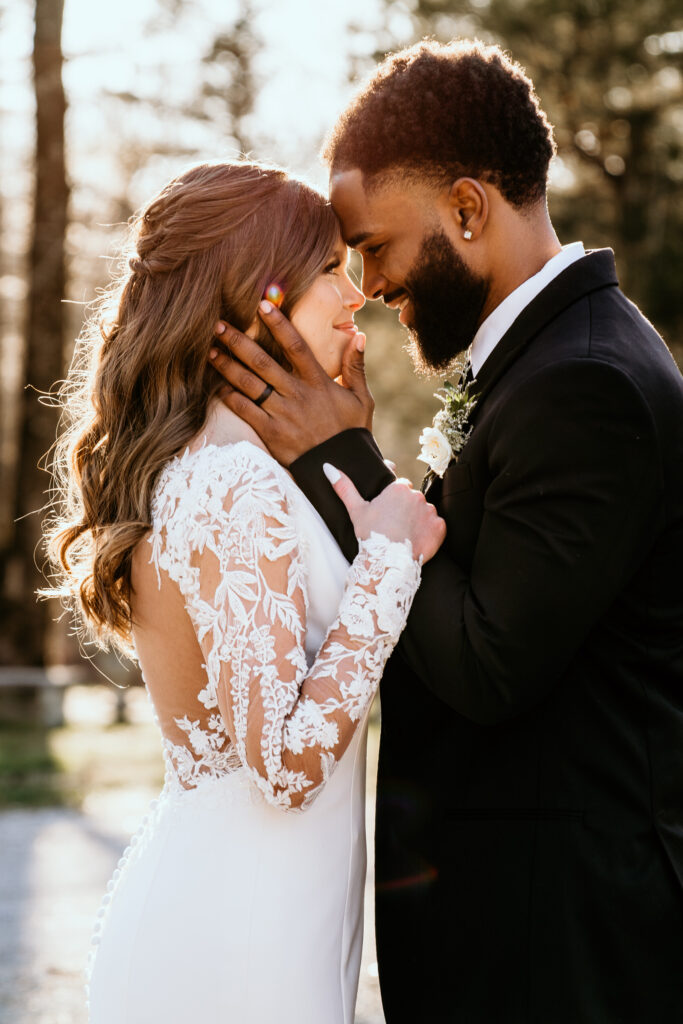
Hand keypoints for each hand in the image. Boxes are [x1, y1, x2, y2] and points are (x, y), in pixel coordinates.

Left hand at [208, 301, 373, 465]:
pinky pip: (246, 411)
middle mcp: (298, 395)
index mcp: (319, 383)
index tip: (261, 305)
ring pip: (249, 385)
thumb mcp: (362, 400)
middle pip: (263, 362)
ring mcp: (282, 414)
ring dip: (227, 366)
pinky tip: (217, 386)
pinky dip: (230, 398)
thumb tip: (359, 336)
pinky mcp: (271, 434)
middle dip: (238, 341)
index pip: (296, 346)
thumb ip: (356, 367)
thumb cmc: (352, 434)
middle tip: (217, 324)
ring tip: (210, 350)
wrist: (342, 470)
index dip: (278, 324)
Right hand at [323, 464, 445, 563]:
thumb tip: (328, 467)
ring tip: (405, 535)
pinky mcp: (439, 528)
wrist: (386, 563)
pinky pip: (436, 527)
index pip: (400, 486)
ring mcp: (430, 512)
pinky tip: (417, 541)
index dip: (393, 499)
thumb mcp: (356, 510)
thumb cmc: (371, 534)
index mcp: (399, 488)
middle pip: (413, 500)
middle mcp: (417, 496)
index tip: (389, 511)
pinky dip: (429, 533)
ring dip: (418, 520)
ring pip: (425, 512)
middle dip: (406, 510)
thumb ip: (344, 487)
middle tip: (394, 526)